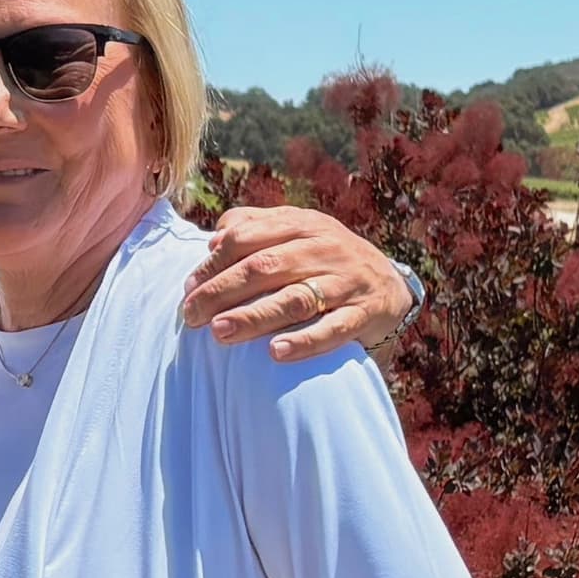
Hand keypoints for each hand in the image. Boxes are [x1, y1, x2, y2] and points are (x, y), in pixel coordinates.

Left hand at [185, 203, 416, 361]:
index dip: (213, 262)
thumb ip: (255, 227)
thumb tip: (213, 239)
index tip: (188, 288)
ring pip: (295, 298)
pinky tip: (275, 353)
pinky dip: (304, 341)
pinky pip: (333, 329)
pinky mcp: (364, 313)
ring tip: (220, 332)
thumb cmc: (325, 259)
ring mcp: (346, 280)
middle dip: (222, 292)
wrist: (390, 284)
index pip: (247, 237)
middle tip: (191, 316)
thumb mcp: (297, 231)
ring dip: (254, 316)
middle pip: (265, 267)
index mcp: (302, 224)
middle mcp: (325, 248)